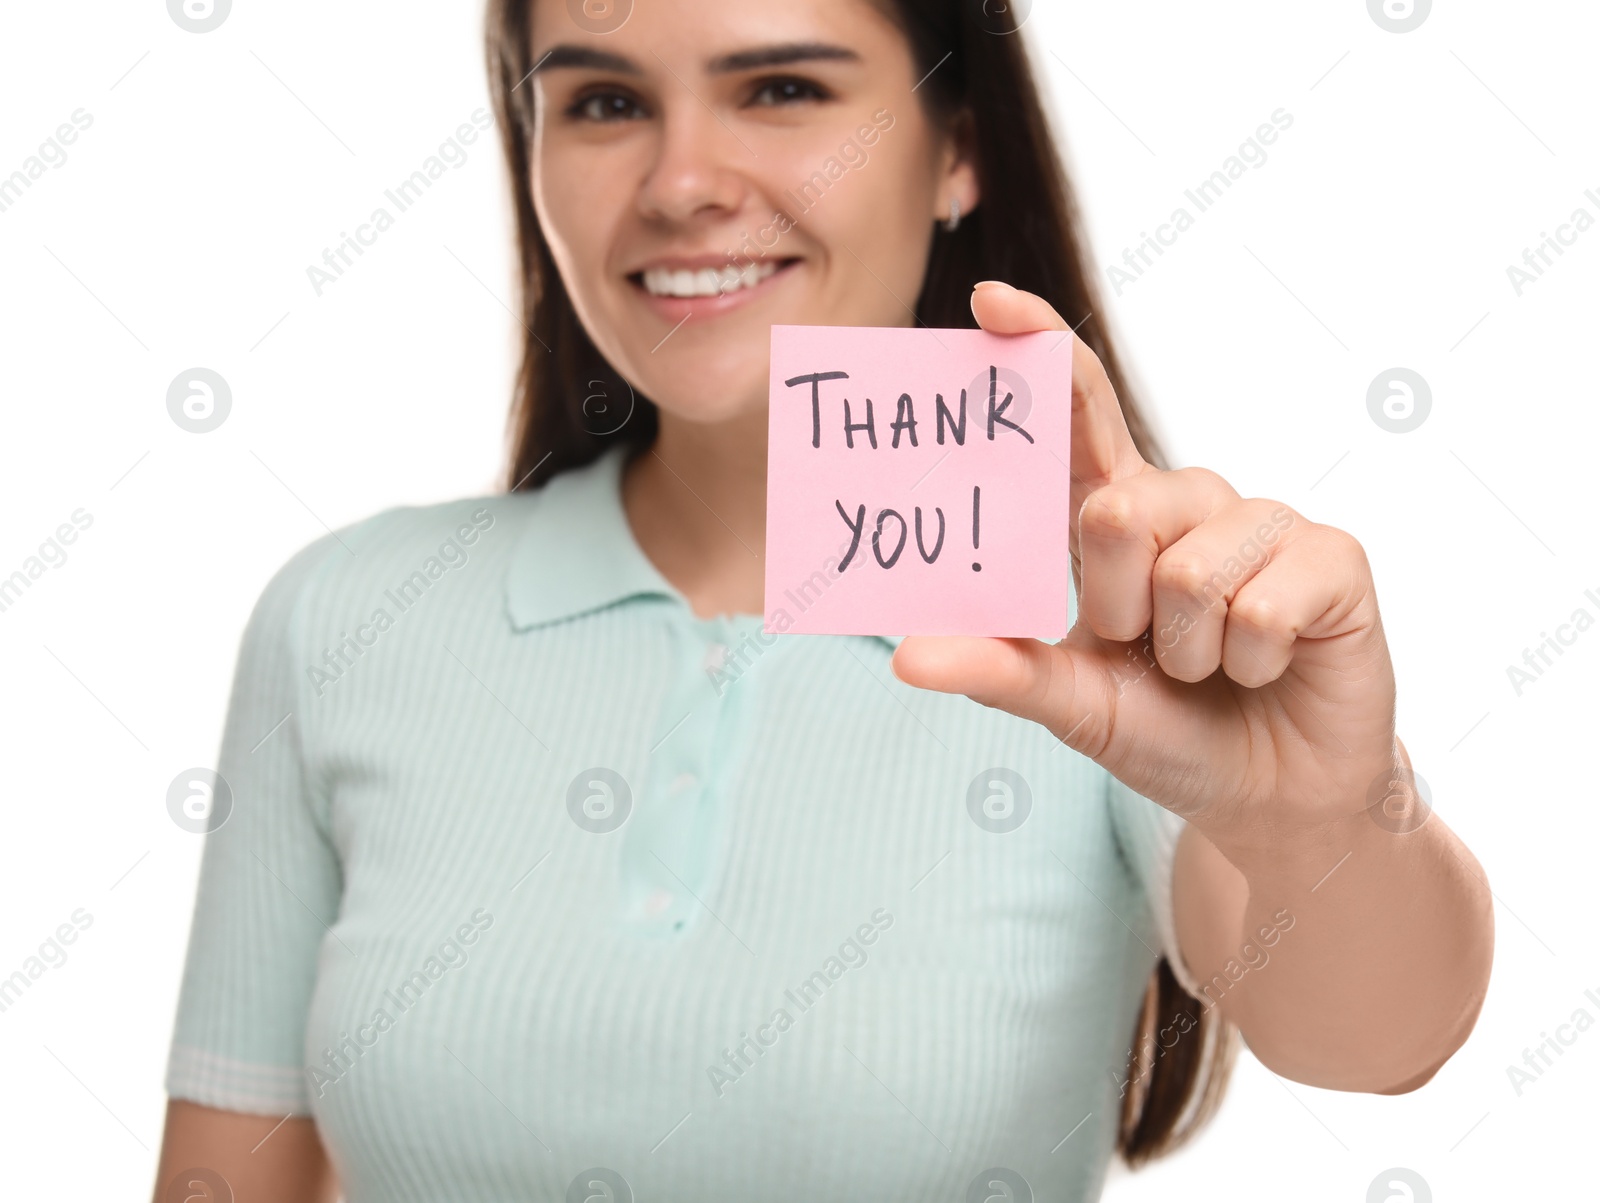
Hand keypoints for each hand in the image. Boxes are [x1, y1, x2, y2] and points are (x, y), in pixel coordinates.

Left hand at [891, 282, 1400, 847]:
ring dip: (1186, 651)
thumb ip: (998, 671)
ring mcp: (1264, 522)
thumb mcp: (1073, 703)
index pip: (1077, 418)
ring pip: (1187, 569)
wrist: (1270, 795)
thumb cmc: (1168, 730)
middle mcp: (1188, 502)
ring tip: (1211, 666)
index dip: (1040, 353)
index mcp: (1118, 517)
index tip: (989, 303)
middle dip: (1117, 607)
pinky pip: (1260, 605)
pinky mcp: (1334, 557)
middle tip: (1145, 646)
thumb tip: (904, 657)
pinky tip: (1269, 666)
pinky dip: (1251, 662)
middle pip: (1118, 508)